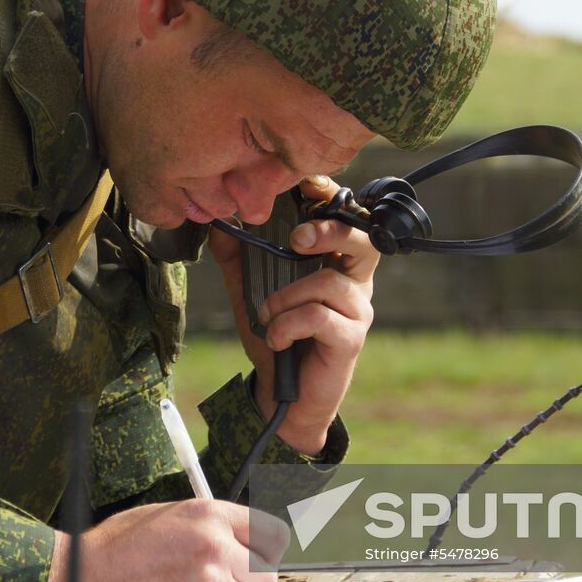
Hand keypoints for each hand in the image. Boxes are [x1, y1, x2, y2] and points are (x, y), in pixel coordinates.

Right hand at [32, 499, 288, 581]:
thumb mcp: (165, 515)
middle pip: (267, 571)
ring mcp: (210, 577)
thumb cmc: (115, 548)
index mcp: (208, 513)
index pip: (271, 532)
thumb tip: (238, 537)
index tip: (257, 560)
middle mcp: (215, 541)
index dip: (266, 550)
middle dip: (251, 581)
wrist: (82, 581)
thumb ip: (207, 523)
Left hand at [207, 175, 379, 454]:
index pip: (346, 218)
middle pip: (363, 239)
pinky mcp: (351, 338)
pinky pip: (319, 317)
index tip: (305, 186)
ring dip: (286, 298)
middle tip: (296, 240)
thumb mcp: (249, 290)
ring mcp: (358, 310)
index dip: (331, 197)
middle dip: (329, 230)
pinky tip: (276, 337)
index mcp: (335, 262)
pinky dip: (287, 324)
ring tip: (267, 316)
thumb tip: (219, 220)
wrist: (280, 395)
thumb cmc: (275, 336)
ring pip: (329, 283)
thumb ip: (237, 255)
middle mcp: (355, 281)